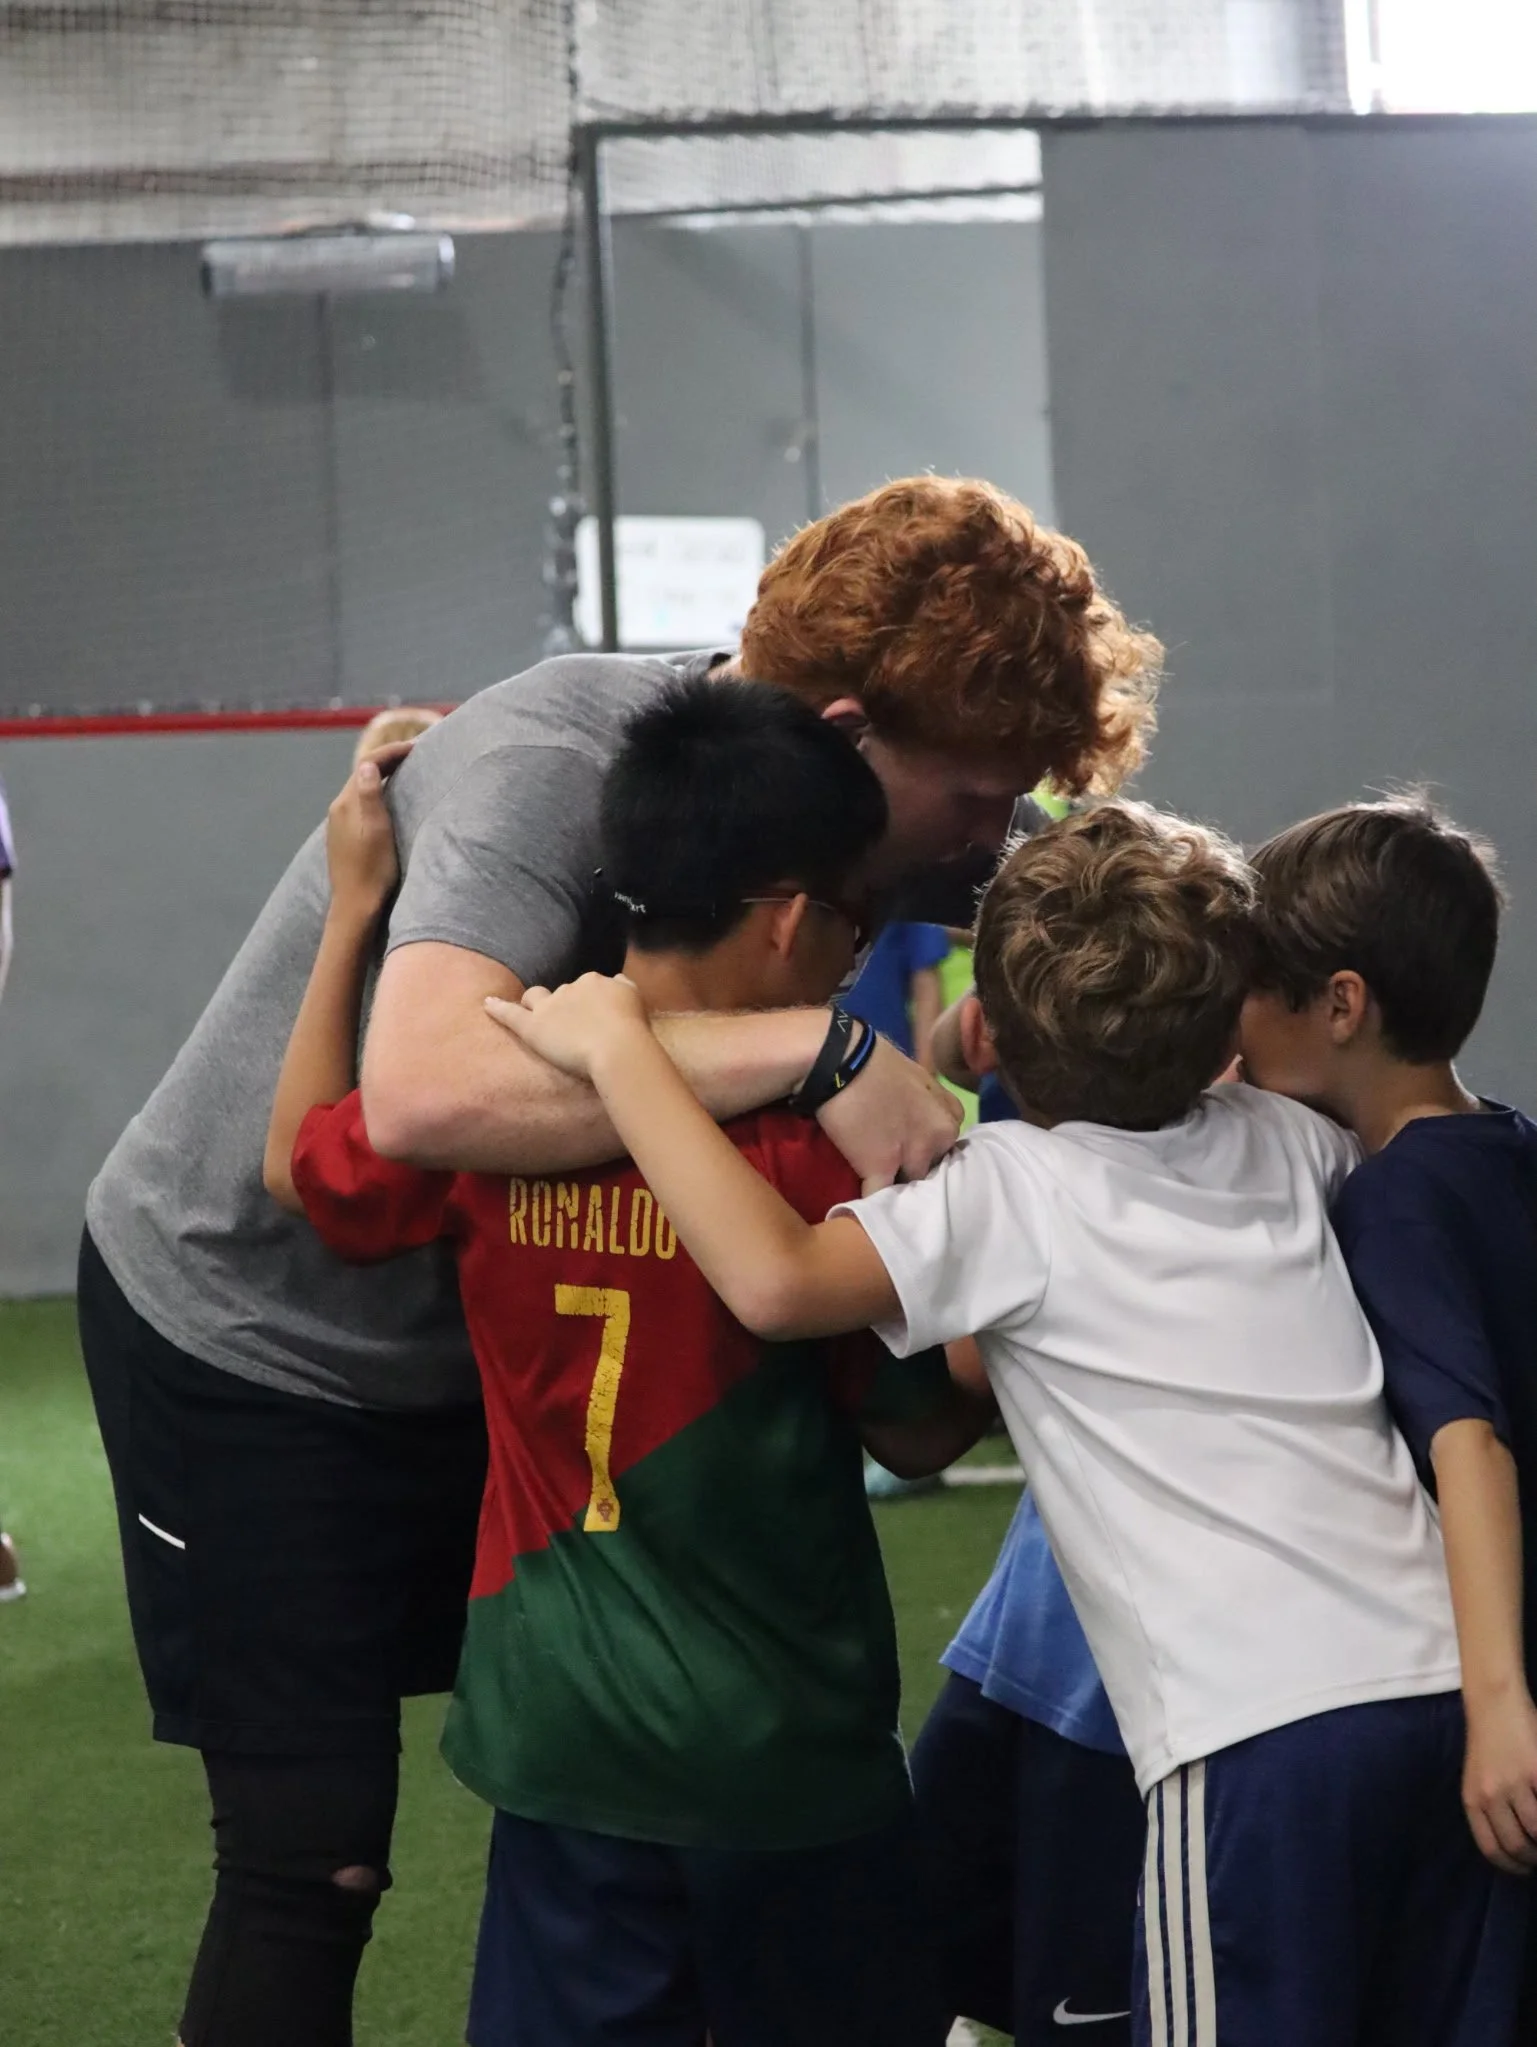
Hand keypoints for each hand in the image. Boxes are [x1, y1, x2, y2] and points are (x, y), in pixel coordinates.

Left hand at [326, 743, 411, 920]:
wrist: (356, 906)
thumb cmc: (373, 870)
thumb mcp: (377, 830)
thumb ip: (370, 795)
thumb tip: (367, 764)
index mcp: (346, 804)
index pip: (368, 765)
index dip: (391, 752)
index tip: (416, 747)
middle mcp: (338, 810)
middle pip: (362, 774)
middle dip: (387, 760)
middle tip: (413, 754)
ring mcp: (339, 824)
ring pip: (361, 789)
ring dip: (381, 777)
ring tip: (404, 772)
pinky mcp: (344, 838)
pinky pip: (360, 805)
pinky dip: (376, 794)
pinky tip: (387, 801)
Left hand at [485, 973, 650, 1080]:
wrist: (617, 1048)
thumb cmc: (633, 1028)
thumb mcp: (636, 997)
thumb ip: (624, 986)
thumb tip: (617, 981)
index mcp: (594, 981)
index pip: (587, 987)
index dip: (588, 1003)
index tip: (593, 1018)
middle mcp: (570, 988)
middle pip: (562, 993)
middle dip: (563, 1006)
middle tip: (573, 1028)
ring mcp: (549, 1007)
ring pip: (535, 999)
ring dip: (536, 1005)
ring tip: (537, 1019)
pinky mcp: (532, 1028)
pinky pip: (510, 1014)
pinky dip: (498, 1008)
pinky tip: (487, 1004)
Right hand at [816, 1031, 962, 1191]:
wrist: (837, 1058)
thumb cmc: (871, 1058)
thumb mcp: (916, 1076)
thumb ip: (928, 1103)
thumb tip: (921, 1118)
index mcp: (950, 1114)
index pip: (947, 1148)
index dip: (926, 1152)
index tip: (908, 1151)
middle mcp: (940, 1135)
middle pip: (932, 1169)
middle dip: (913, 1170)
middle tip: (889, 1166)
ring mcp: (914, 1154)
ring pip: (911, 1187)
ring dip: (894, 1189)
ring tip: (874, 1186)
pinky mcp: (881, 1167)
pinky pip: (881, 1196)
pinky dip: (870, 1201)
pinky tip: (860, 1204)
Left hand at [1462, 1690, 1536, 1873]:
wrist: (1494, 1704)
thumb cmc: (1488, 1743)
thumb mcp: (1478, 1779)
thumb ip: (1491, 1810)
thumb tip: (1514, 1845)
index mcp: (1472, 1800)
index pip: (1491, 1849)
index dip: (1512, 1866)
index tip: (1525, 1868)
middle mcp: (1490, 1796)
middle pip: (1517, 1845)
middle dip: (1534, 1857)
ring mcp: (1514, 1784)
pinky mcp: (1536, 1772)